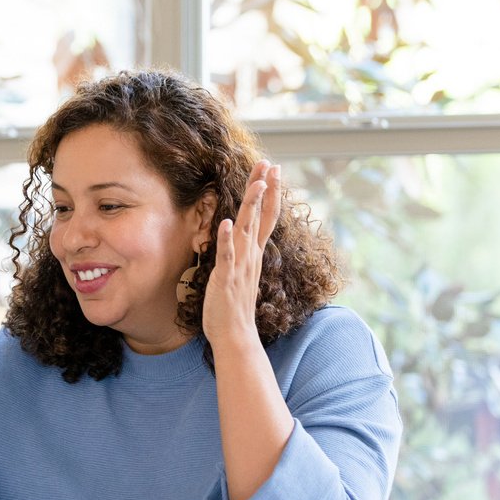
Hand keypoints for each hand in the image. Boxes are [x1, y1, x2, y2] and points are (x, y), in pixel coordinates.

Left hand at [201, 160, 281, 348]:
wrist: (235, 335)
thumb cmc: (234, 304)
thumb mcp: (240, 270)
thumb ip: (242, 251)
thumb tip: (240, 232)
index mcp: (253, 253)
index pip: (265, 217)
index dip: (270, 192)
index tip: (273, 169)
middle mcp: (250, 256)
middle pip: (260, 216)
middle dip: (264, 189)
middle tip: (269, 164)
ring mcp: (240, 267)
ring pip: (247, 231)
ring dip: (251, 207)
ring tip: (256, 184)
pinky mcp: (226, 279)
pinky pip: (227, 257)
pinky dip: (227, 240)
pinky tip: (227, 223)